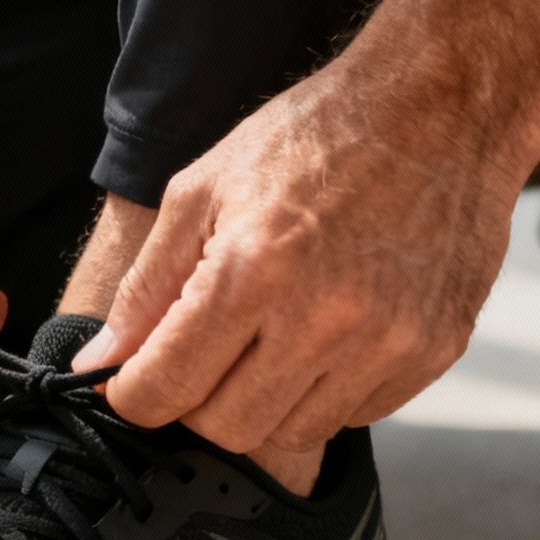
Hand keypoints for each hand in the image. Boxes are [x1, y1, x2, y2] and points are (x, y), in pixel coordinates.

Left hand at [74, 59, 525, 453]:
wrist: (443, 104)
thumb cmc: (312, 139)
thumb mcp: (201, 192)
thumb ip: (144, 289)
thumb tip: (96, 365)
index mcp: (252, 272)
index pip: (165, 390)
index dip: (133, 395)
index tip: (132, 381)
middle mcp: (323, 318)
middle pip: (225, 429)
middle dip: (196, 403)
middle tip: (204, 354)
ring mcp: (386, 341)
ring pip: (290, 435)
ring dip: (263, 401)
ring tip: (270, 336)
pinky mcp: (433, 352)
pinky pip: (353, 416)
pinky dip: (325, 392)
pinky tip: (327, 334)